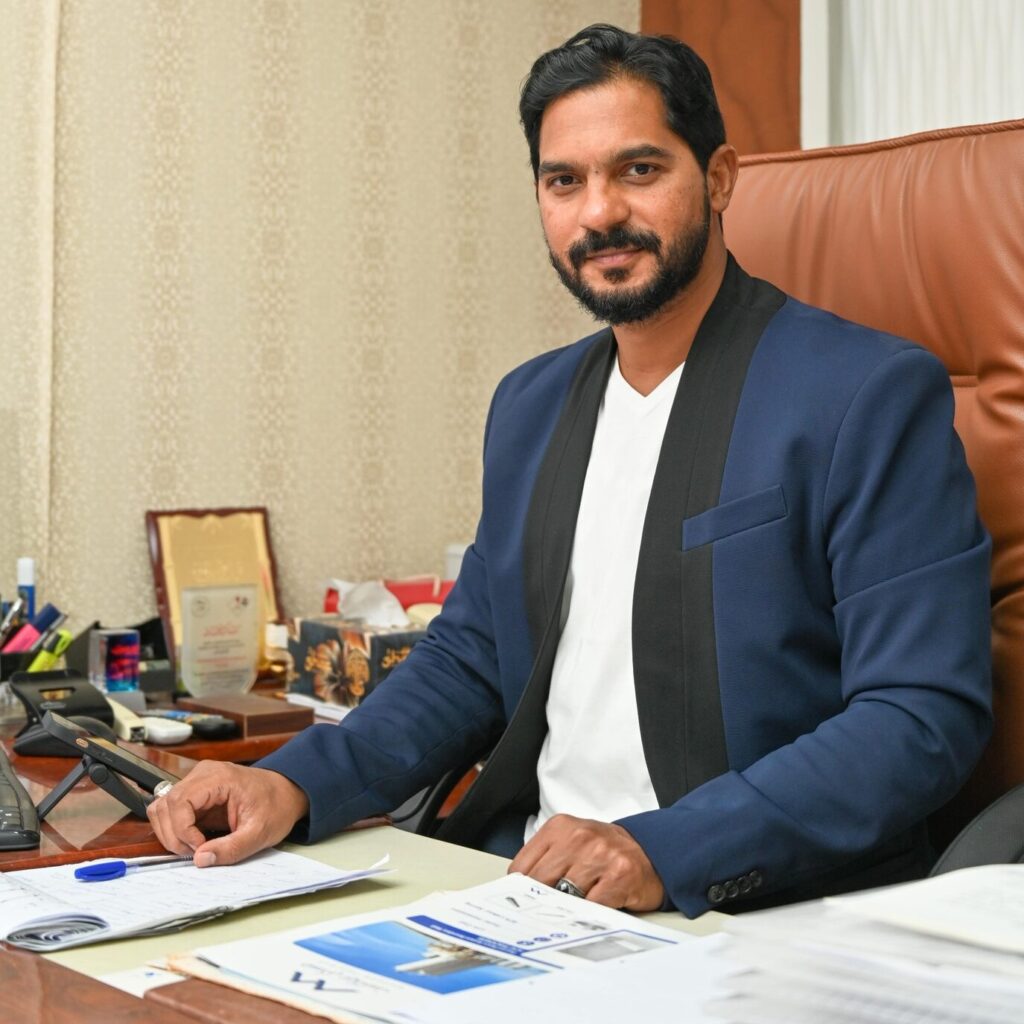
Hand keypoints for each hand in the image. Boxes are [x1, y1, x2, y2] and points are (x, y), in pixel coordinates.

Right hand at [146, 760, 308, 867]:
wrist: (286, 793)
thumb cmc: (276, 806)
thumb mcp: (260, 832)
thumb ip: (231, 848)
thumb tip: (201, 860)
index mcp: (220, 777)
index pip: (180, 801)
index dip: (182, 830)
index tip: (199, 848)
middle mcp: (203, 774)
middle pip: (166, 804)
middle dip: (174, 835)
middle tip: (195, 852)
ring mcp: (197, 782)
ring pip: (162, 807)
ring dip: (171, 833)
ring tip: (194, 847)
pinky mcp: (195, 793)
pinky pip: (171, 811)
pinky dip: (175, 830)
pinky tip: (194, 840)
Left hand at [508, 814, 664, 911]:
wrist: (650, 852)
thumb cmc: (604, 852)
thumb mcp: (570, 844)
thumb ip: (546, 861)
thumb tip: (519, 894)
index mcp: (560, 827)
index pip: (522, 866)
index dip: (521, 890)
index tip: (522, 903)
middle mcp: (579, 837)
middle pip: (540, 882)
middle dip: (542, 901)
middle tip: (545, 913)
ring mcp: (600, 855)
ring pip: (565, 896)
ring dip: (567, 909)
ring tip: (574, 909)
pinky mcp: (619, 876)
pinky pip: (591, 907)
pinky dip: (588, 915)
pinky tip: (593, 911)